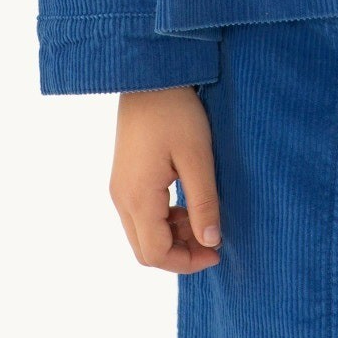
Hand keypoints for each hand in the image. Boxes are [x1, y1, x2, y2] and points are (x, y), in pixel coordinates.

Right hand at [110, 86, 222, 272]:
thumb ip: (204, 203)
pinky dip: (164, 220)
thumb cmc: (176, 111)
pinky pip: (141, 215)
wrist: (149, 75)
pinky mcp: (124, 177)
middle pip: (145, 250)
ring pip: (142, 234)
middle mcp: (121, 198)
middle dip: (180, 253)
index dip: (187, 262)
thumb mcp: (198, 157)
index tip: (217, 251)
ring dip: (173, 236)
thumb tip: (211, 242)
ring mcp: (119, 188)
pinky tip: (187, 203)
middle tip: (212, 239)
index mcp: (137, 197)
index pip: (155, 254)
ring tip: (203, 218)